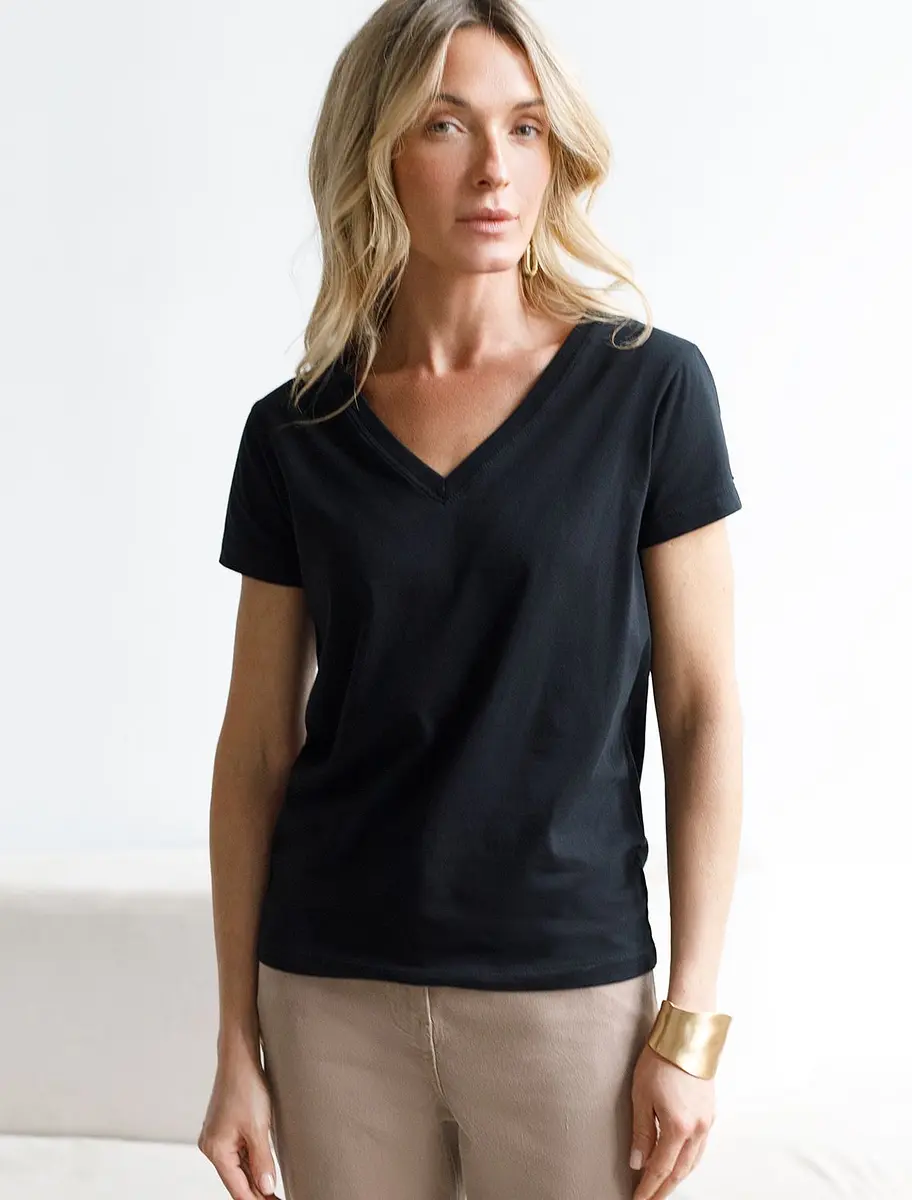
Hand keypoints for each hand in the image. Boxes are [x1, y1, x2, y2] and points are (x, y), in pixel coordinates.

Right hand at [198, 1049, 281, 1199]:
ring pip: (238, 1166)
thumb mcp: (258, 1127)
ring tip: (274, 1191)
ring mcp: (217, 1137)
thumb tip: (266, 1188)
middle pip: (237, 1179)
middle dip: (257, 1191)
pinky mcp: (225, 1128)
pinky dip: (251, 1163)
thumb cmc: (246, 1087)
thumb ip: (262, 1161)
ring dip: (255, 1178)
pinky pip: (238, 1153)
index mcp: (216, 1149)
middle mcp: (212, 1146)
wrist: (240, 1058)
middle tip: (278, 1199)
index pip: (237, 1188)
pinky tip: (264, 1170)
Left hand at [628, 1043, 715, 1199]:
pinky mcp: (710, 1112)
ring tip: (662, 1186)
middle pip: (679, 1170)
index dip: (648, 1188)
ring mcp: (707, 1122)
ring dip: (677, 1177)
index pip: (660, 1169)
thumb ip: (640, 1132)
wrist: (686, 1034)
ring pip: (693, 1162)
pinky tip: (680, 1160)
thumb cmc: (661, 1058)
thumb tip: (637, 1162)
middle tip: (649, 1199)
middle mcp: (697, 1129)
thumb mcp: (641, 1095)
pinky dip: (688, 1160)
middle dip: (664, 1188)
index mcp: (678, 1127)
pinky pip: (700, 1147)